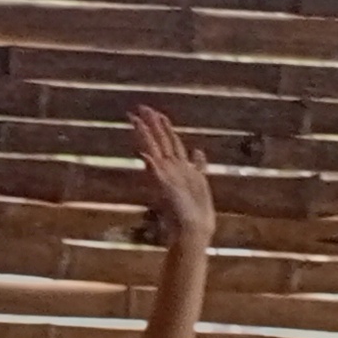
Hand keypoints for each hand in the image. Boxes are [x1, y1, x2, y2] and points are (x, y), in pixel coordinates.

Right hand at [130, 104, 215, 248]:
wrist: (193, 229)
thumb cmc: (196, 210)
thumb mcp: (201, 181)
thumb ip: (198, 166)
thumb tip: (198, 151)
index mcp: (180, 166)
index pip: (170, 140)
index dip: (164, 126)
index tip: (157, 112)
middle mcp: (170, 168)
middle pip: (160, 140)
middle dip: (151, 123)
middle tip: (140, 107)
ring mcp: (166, 175)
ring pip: (155, 149)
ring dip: (145, 134)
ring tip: (136, 119)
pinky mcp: (163, 185)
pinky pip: (155, 169)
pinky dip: (149, 161)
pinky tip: (143, 153)